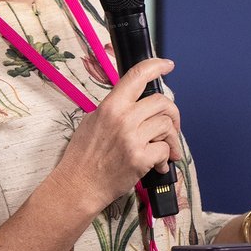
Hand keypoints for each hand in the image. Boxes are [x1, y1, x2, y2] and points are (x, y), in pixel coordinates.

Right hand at [54, 58, 181, 211]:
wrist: (78, 185)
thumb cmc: (83, 155)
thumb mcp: (92, 119)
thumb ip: (115, 107)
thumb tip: (135, 99)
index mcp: (111, 106)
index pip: (137, 75)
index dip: (156, 66)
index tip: (167, 65)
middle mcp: (123, 118)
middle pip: (162, 101)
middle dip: (172, 112)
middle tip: (170, 123)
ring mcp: (132, 139)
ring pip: (167, 124)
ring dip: (171, 136)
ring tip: (164, 147)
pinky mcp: (140, 159)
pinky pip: (165, 149)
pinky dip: (166, 157)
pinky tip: (158, 164)